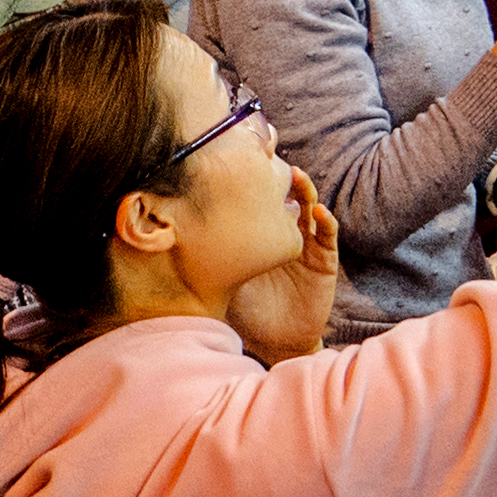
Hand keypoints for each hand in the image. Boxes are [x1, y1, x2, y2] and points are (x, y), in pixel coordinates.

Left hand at [225, 167, 339, 364]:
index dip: (252, 179)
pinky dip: (326, 221)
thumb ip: (209, 253)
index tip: (240, 158)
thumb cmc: (246, 310)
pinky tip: (319, 211)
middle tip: (272, 155)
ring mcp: (306, 243)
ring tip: (297, 175)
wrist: (276, 341)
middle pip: (284, 195)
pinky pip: (327, 236)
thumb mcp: (223, 275)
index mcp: (259, 233)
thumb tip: (168, 234)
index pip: (257, 199)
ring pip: (308, 207)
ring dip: (305, 189)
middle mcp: (283, 232)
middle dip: (279, 174)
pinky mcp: (324, 260)